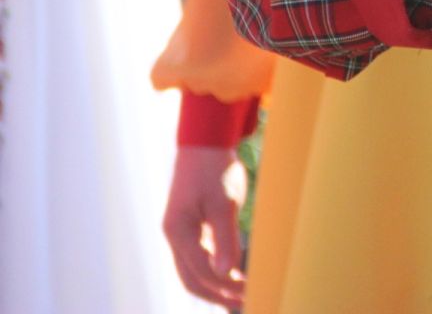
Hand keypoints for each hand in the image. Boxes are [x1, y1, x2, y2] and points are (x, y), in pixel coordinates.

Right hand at [162, 145, 246, 306]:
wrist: (205, 141)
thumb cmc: (215, 168)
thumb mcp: (224, 203)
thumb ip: (225, 239)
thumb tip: (227, 273)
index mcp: (179, 232)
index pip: (201, 272)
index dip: (225, 287)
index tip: (250, 293)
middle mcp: (175, 235)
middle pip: (192, 278)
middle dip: (217, 294)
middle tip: (245, 302)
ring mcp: (181, 230)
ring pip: (194, 269)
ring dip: (216, 284)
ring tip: (241, 295)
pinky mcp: (191, 224)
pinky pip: (200, 255)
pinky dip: (215, 268)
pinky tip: (234, 273)